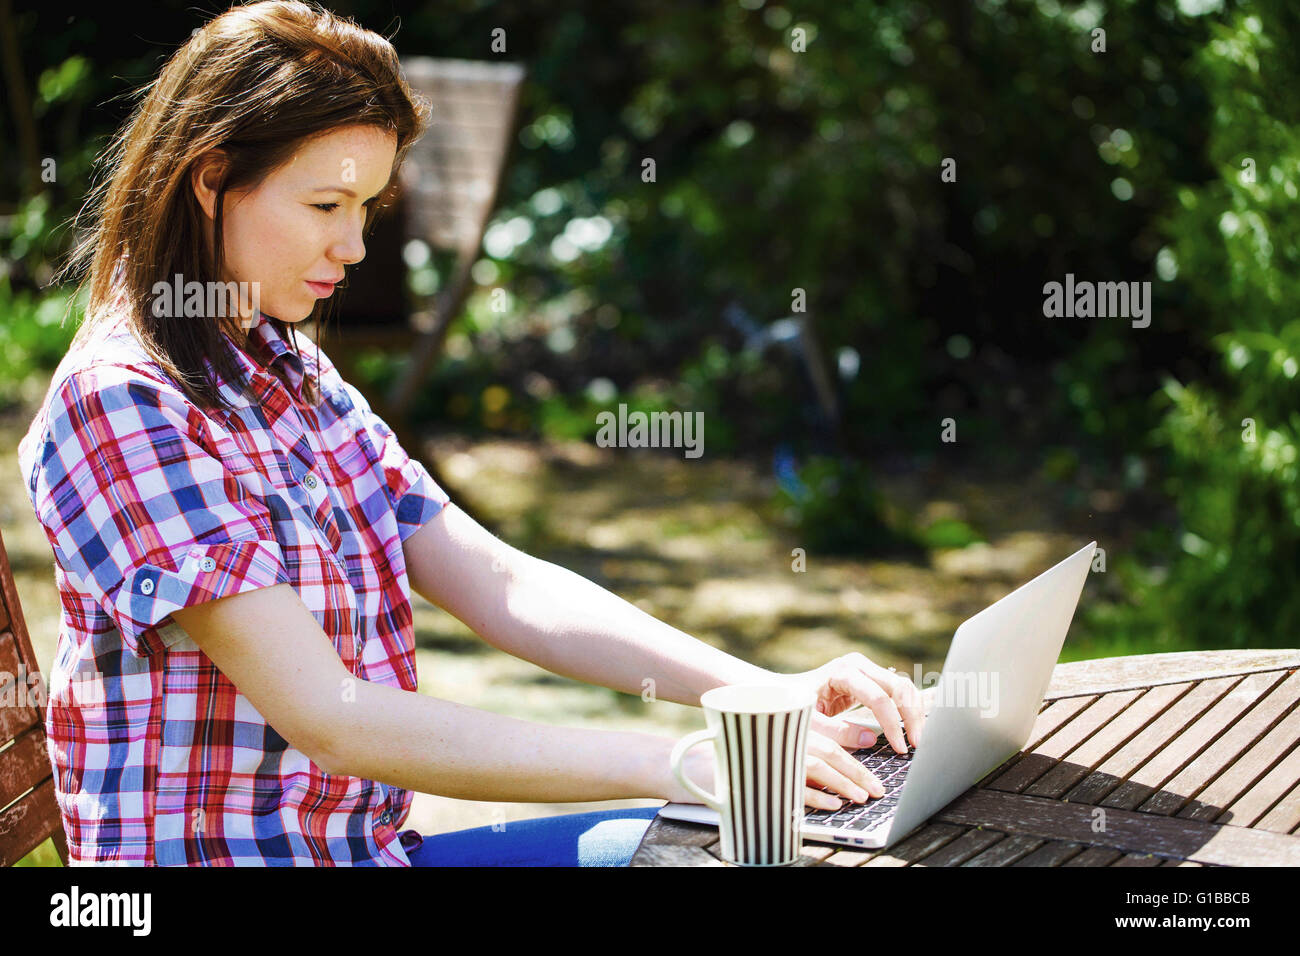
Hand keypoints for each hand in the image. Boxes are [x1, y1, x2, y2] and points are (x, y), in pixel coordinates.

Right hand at [662, 728, 881, 811]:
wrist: (681, 766)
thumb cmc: (727, 760)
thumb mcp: (763, 750)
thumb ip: (797, 752)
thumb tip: (844, 762)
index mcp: (778, 730)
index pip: (822, 738)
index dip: (850, 752)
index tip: (870, 767)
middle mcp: (773, 740)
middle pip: (824, 752)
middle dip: (855, 772)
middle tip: (876, 788)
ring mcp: (763, 758)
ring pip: (813, 766)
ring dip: (841, 784)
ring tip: (861, 797)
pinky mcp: (753, 779)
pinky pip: (791, 788)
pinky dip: (814, 796)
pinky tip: (833, 804)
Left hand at [779, 653, 926, 807]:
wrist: (786, 695)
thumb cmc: (793, 708)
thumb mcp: (809, 723)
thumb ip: (836, 732)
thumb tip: (871, 739)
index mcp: (842, 671)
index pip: (878, 697)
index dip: (893, 724)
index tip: (900, 748)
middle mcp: (858, 664)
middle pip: (898, 687)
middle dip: (912, 717)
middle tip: (918, 745)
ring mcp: (866, 669)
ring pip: (903, 687)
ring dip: (915, 713)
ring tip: (917, 740)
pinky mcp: (871, 678)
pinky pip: (898, 691)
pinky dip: (908, 709)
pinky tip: (912, 728)